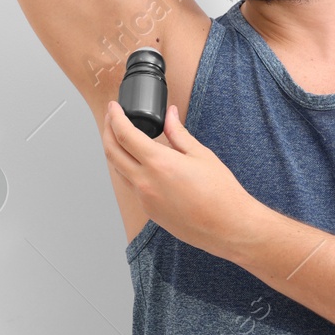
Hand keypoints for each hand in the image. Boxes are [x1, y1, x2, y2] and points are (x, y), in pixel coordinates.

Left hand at [101, 100, 260, 259]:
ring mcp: (145, 199)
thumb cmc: (220, 192)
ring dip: (115, 151)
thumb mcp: (201, 155)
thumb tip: (170, 115)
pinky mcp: (150, 211)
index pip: (124, 135)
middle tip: (111, 117)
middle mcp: (146, 183)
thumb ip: (178, 133)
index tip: (113, 107)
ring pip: (119, 170)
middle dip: (107, 131)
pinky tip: (139, 162)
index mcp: (159, 164)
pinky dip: (128, 169)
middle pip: (112, 152)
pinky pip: (131, 186)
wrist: (227, 227)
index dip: (115, 117)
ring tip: (121, 137)